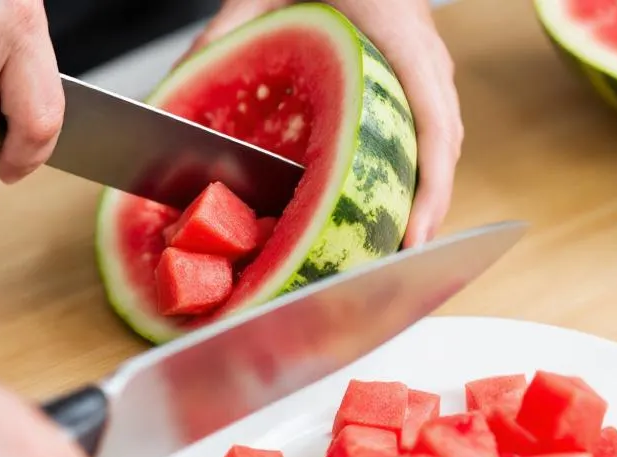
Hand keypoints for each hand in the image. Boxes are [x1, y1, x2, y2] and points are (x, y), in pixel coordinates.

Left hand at [186, 0, 462, 246]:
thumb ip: (223, 37)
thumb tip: (172, 93)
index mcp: (401, 38)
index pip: (434, 125)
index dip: (429, 190)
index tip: (414, 238)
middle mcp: (426, 56)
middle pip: (444, 145)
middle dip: (428, 208)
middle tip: (400, 260)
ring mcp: (430, 61)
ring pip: (442, 139)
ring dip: (425, 190)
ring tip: (396, 240)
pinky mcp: (419, 66)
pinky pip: (430, 125)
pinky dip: (418, 165)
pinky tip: (387, 193)